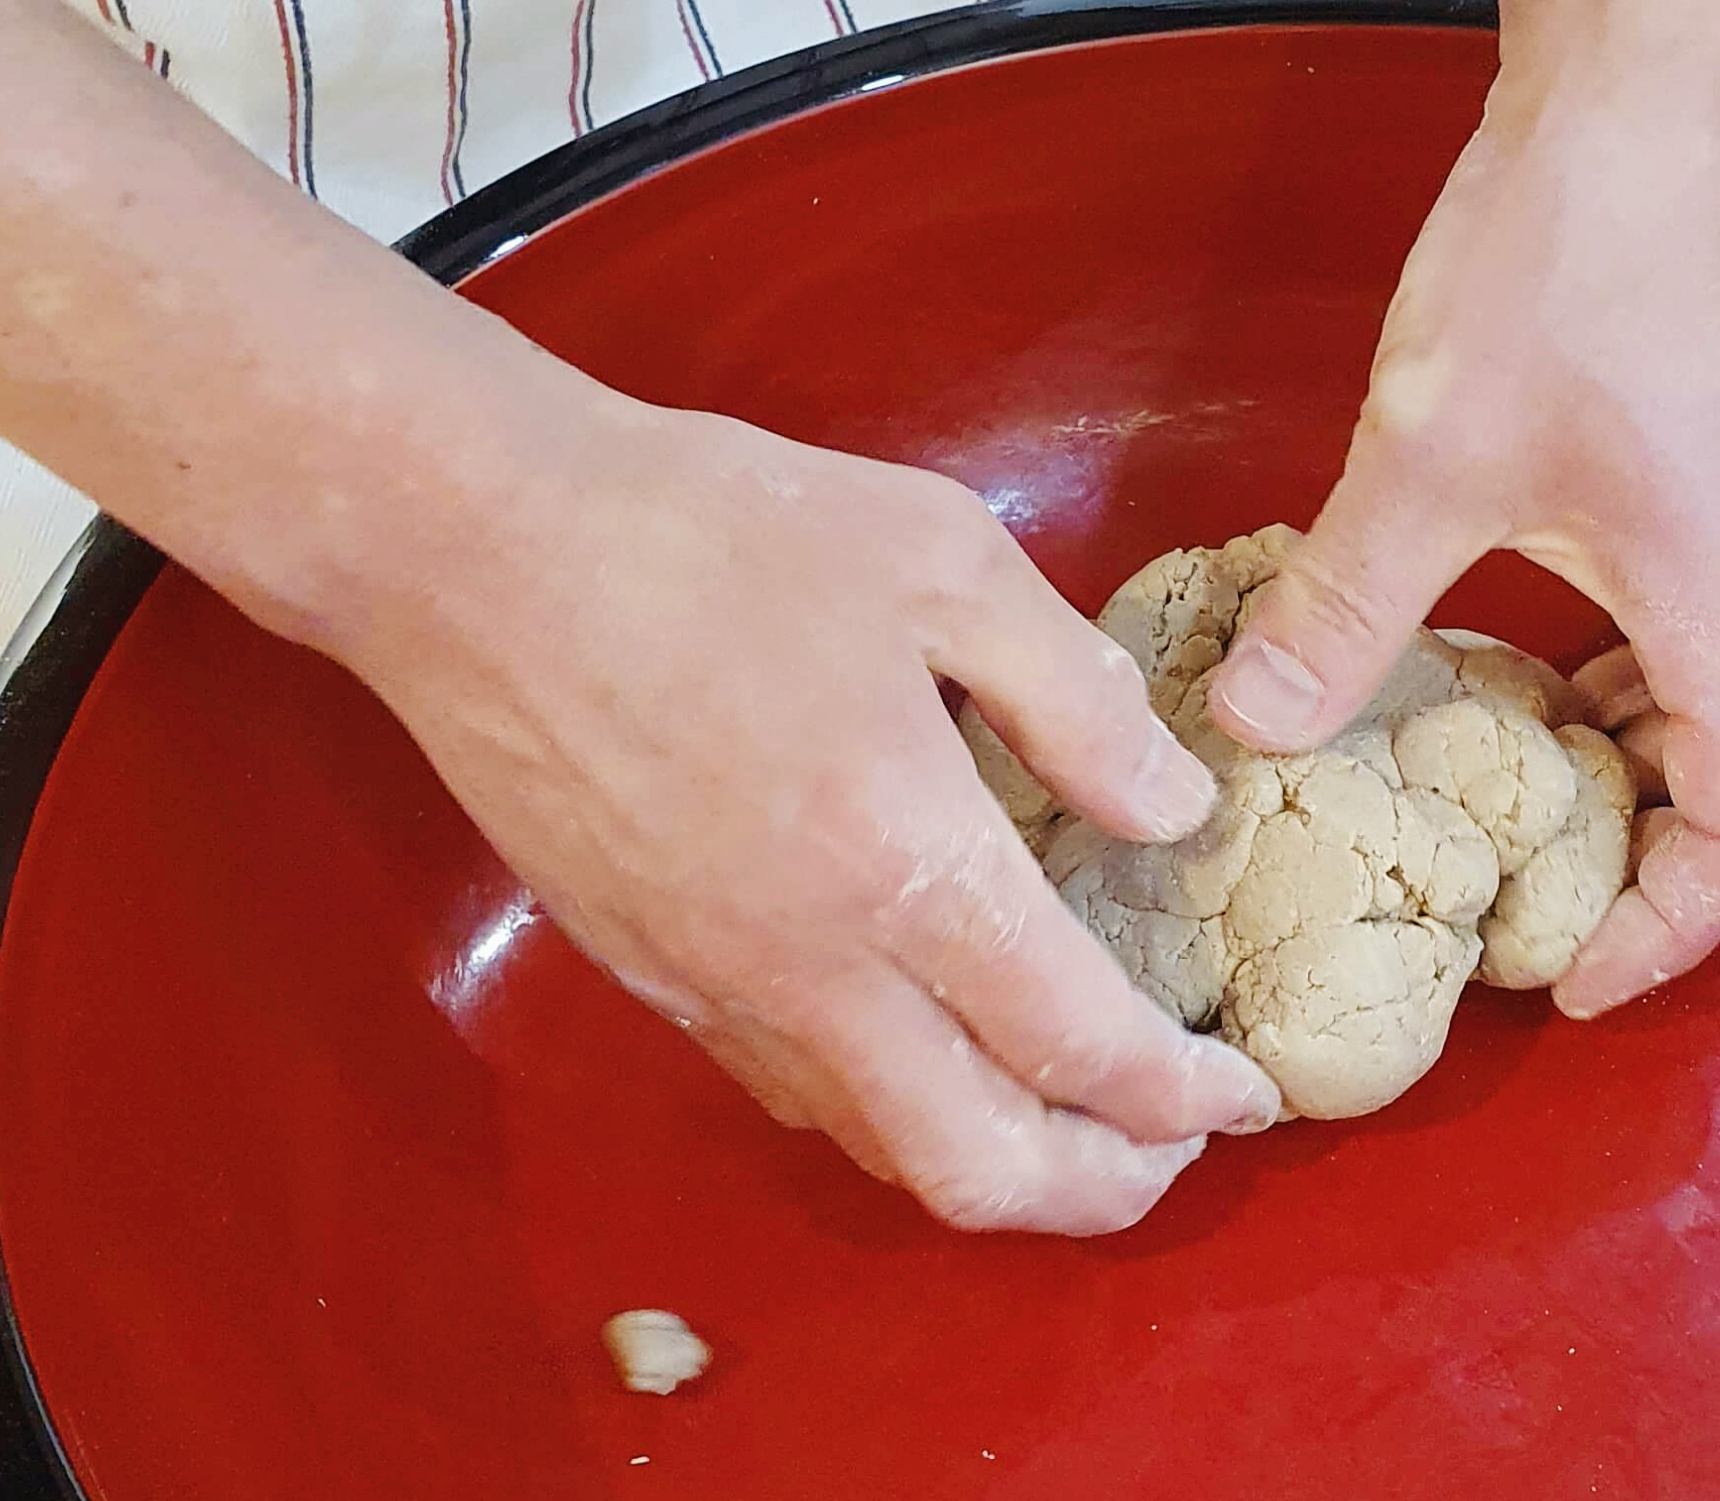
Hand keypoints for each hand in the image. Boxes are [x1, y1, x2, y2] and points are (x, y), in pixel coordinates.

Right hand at [342, 385, 1279, 1233]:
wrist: (474, 548)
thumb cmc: (713, 530)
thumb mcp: (942, 558)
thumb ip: (1075, 699)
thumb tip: (1172, 808)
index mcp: (902, 864)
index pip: (1077, 1049)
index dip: (1184, 1098)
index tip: (1246, 1091)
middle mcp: (807, 968)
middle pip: (978, 1170)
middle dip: (1101, 1188)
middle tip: (1175, 1145)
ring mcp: (712, 986)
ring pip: (877, 1150)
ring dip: (996, 1161)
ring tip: (1069, 1104)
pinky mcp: (643, 972)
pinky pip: (793, 1089)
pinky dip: (890, 1104)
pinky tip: (925, 1033)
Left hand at [1208, 77, 1719, 1015]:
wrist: (1629, 109)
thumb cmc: (1557, 269)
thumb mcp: (1424, 459)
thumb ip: (1342, 606)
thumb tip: (1249, 727)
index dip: (1671, 929)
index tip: (1571, 979)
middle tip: (1599, 899)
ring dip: (1712, 778)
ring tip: (1572, 797)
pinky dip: (1686, 690)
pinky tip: (1570, 668)